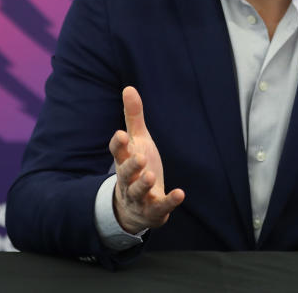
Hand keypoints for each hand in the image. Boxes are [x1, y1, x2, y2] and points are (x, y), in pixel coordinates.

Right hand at [109, 86, 184, 234]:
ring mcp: (139, 196)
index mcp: (124, 161)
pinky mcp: (153, 210)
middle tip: (140, 158)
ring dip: (143, 184)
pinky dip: (169, 201)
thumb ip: (133, 117)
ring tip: (150, 175)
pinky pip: (160, 207)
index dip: (118, 145)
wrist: (134, 209)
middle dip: (131, 166)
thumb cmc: (137, 167)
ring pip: (138, 191)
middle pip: (125, 173)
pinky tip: (180, 193)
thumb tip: (129, 87)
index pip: (117, 152)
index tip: (120, 134)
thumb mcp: (137, 142)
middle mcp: (128, 179)